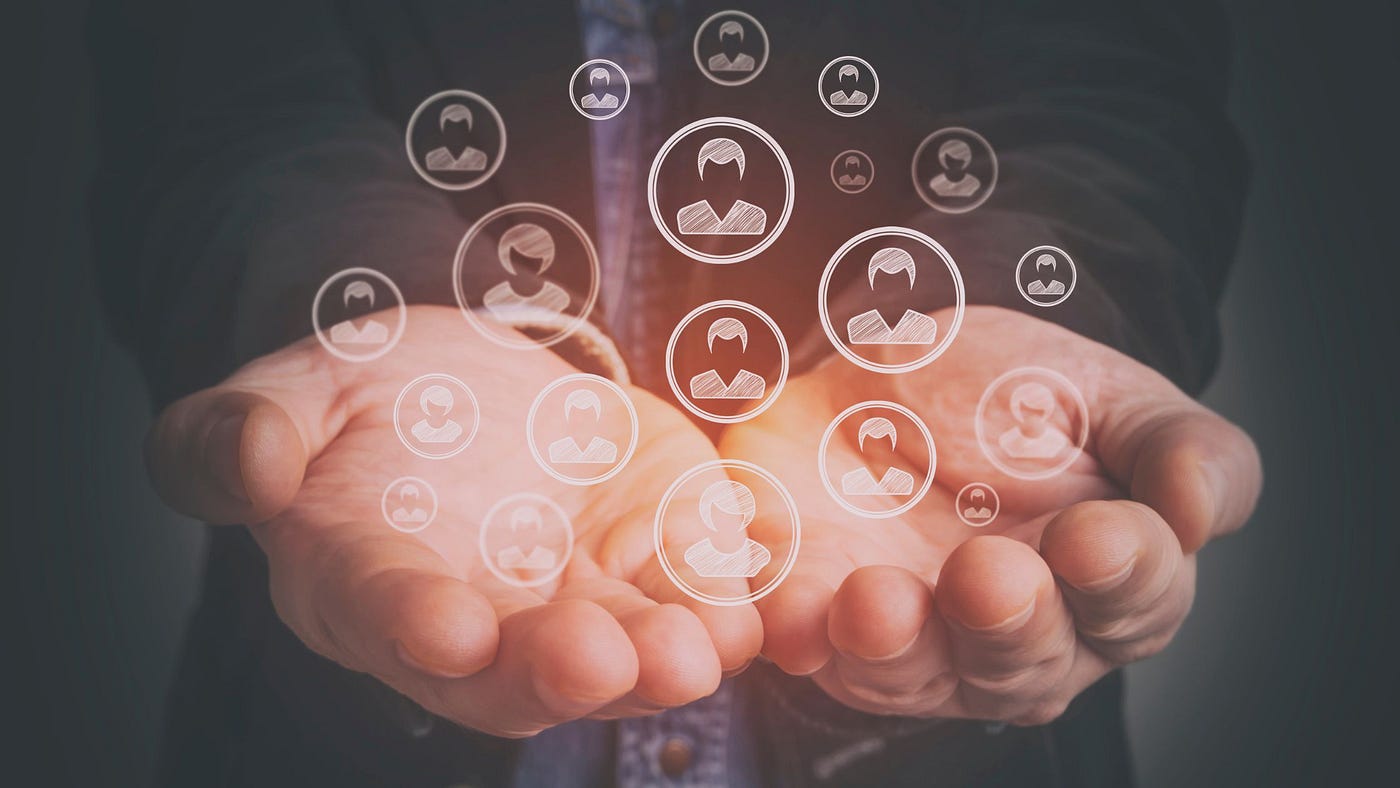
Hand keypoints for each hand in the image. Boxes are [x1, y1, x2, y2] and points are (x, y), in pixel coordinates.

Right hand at [145, 305, 760, 736]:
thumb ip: (242, 432)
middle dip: (559, 668)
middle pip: (513, 669)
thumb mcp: (293, 389)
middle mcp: (476, 619)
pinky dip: (722, 607)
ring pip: (615, 651)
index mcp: (365, 582)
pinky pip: (688, 595)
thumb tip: (246, 463)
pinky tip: (752, 610)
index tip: (445, 628)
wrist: (475, 380)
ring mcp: (570, 599)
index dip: (410, 624)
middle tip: (601, 659)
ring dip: (658, 659)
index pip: (380, 613)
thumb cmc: (365, 396)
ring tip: (697, 648)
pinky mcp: (650, 559)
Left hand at [719, 306, 1260, 723]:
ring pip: (913, 673)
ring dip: (894, 647)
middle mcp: (1016, 632)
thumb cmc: (1008, 395)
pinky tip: (784, 619)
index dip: (1121, 575)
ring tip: (877, 601)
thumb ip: (1175, 447)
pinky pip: (804, 645)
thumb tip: (1201, 513)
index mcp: (1106, 577)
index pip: (1134, 599)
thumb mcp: (1103, 394)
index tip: (1099, 535)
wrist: (880, 375)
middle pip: (1025, 660)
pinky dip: (794, 635)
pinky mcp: (818, 621)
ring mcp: (913, 639)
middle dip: (1007, 623)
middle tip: (989, 574)